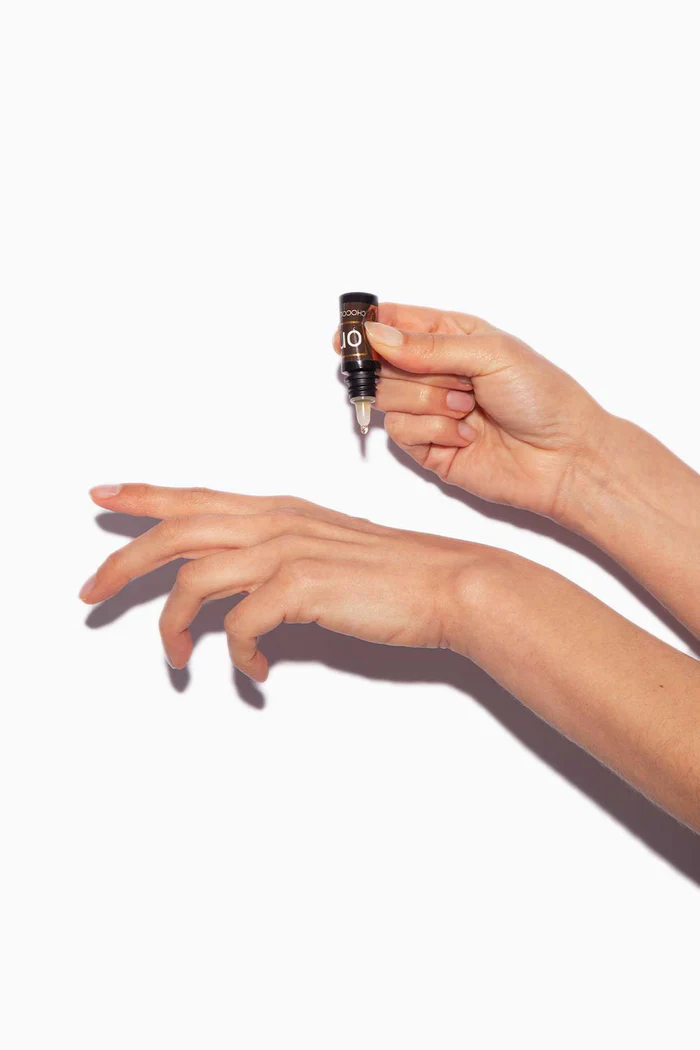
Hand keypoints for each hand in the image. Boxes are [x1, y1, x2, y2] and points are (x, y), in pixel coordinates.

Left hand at [80, 484, 484, 680]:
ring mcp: (287, 550)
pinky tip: (255, 671)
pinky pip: (241, 626)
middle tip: (90, 594)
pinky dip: (237, 655)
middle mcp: (275, 521)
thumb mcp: (324, 553)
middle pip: (175, 531)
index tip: (103, 497)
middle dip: (123, 562)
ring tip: (178, 658)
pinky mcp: (301, 587)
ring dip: (174, 626)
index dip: (144, 495)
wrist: (449, 584)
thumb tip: (238, 594)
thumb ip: (277, 560)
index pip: (195, 497)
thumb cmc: (393, 574)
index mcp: (279, 510)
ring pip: (194, 578)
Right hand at [334, 303, 607, 519]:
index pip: (394, 323)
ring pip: (388, 397)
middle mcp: (435, 372)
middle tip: (447, 378)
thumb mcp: (490, 353)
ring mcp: (430, 411)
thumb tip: (378, 335)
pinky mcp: (428, 448)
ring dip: (429, 401)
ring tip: (468, 408)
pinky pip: (402, 432)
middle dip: (409, 370)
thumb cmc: (543, 397)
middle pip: (381, 362)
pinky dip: (435, 431)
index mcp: (451, 337)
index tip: (347, 336)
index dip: (367, 328)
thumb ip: (429, 346)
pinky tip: (467, 435)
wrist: (564, 457)